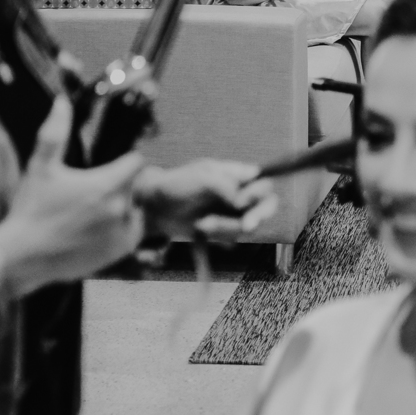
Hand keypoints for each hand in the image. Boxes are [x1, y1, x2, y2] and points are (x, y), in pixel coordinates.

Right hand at [0, 98, 146, 298]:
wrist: (21, 258)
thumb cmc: (30, 210)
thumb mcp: (41, 168)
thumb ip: (55, 133)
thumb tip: (61, 101)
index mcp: (107, 184)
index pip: (137, 162)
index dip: (126, 162)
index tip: (112, 166)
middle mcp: (121, 208)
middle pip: (137, 187)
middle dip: (122, 186)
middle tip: (94, 193)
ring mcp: (124, 232)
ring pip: (137, 210)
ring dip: (125, 208)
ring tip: (93, 214)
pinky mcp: (121, 251)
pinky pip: (134, 233)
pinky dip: (123, 229)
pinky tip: (97, 230)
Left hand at [132, 160, 276, 240]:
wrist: (150, 208)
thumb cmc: (175, 185)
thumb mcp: (202, 178)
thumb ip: (226, 186)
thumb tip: (243, 202)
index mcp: (236, 175)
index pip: (264, 184)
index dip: (259, 195)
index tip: (243, 202)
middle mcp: (238, 193)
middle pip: (265, 206)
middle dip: (257, 217)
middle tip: (247, 226)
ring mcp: (230, 213)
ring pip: (245, 226)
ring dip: (225, 228)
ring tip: (201, 224)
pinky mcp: (220, 230)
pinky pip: (231, 239)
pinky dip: (219, 238)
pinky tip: (201, 232)